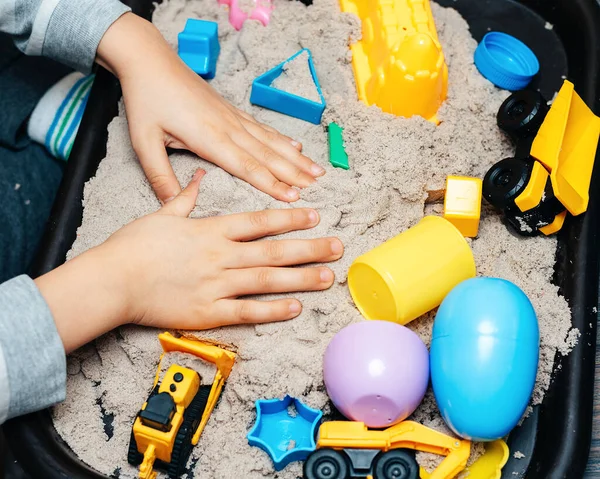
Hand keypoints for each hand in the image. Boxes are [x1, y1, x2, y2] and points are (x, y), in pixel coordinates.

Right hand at [35, 171, 342, 351]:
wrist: (113, 281)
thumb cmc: (134, 247)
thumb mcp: (161, 215)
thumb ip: (185, 198)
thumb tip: (197, 177)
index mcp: (211, 230)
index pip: (260, 222)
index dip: (290, 217)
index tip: (314, 215)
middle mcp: (221, 255)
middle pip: (274, 250)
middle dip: (309, 248)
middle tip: (337, 247)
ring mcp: (217, 284)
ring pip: (268, 280)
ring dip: (301, 278)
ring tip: (328, 276)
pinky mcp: (209, 311)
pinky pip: (247, 311)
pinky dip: (272, 309)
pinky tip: (295, 307)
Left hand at [96, 13, 325, 203]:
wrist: (150, 60)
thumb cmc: (146, 100)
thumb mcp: (144, 141)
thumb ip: (160, 175)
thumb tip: (171, 205)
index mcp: (209, 138)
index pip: (247, 166)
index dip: (271, 183)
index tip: (293, 197)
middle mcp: (228, 128)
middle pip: (267, 155)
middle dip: (294, 173)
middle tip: (317, 188)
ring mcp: (233, 117)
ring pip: (270, 141)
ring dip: (295, 157)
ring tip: (317, 170)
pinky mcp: (232, 110)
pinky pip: (263, 128)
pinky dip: (282, 138)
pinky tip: (295, 146)